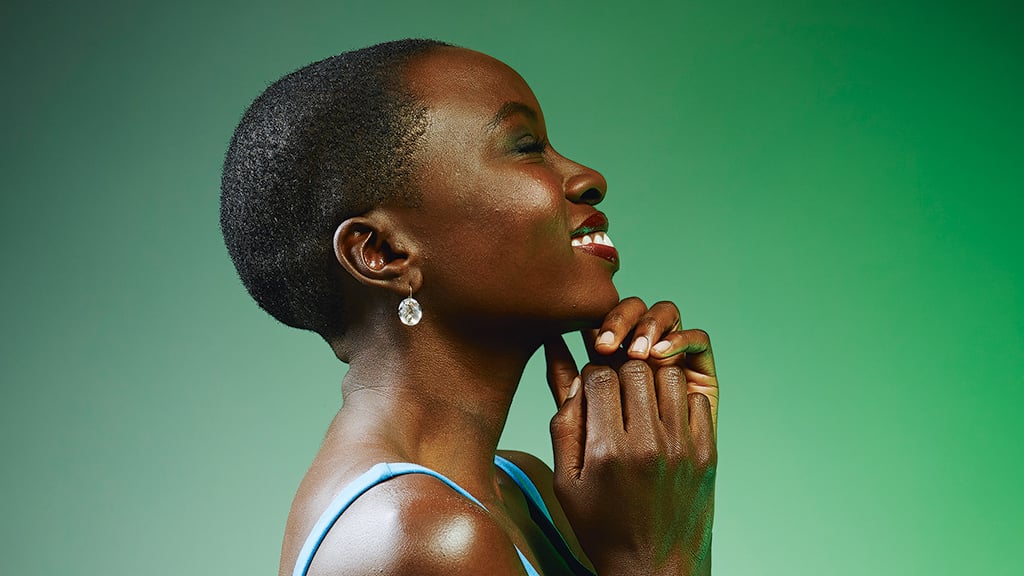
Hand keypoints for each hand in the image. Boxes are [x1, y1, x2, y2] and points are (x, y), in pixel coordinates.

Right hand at [546, 298, 718, 574]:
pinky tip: (663, 420)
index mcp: (607, 451)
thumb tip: (559, 360)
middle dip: (620, 371)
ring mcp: (683, 448)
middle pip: (634, 368)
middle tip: (615, 392)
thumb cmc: (601, 525)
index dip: (590, 375)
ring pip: (668, 375)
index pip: (598, 375)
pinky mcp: (707, 454)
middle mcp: (647, 445)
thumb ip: (563, 419)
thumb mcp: (566, 479)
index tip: (591, 392)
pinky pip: (695, 399)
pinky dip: (678, 400)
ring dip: (651, 379)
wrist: (654, 570)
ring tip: (640, 402)